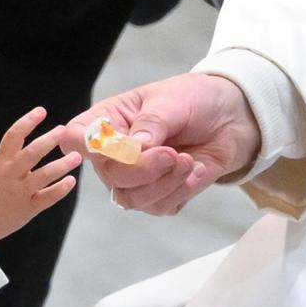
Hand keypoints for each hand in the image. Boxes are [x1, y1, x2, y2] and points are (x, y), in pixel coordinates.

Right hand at [0, 108, 80, 247]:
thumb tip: (28, 144)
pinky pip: (48, 197)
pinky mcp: (27, 209)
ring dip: (62, 164)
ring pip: (44, 175)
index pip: (13, 136)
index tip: (41, 111)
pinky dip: (61, 189)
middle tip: (63, 131)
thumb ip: (8, 158)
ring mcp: (20, 192)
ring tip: (77, 157)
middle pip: (32, 153)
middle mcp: (10, 175)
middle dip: (49, 140)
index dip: (27, 121)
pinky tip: (71, 181)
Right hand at [64, 74, 260, 216]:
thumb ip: (151, 123)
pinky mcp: (159, 195)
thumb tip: (135, 148)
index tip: (113, 145)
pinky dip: (180, 191)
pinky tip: (194, 169)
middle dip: (143, 169)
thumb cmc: (193, 99)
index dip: (84, 146)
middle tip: (172, 154)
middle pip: (111, 175)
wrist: (230, 117)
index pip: (75, 138)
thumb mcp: (171, 101)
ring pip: (132, 198)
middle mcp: (114, 154)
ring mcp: (134, 178)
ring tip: (187, 160)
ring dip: (165, 182)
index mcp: (107, 121)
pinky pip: (159, 206)